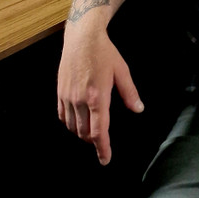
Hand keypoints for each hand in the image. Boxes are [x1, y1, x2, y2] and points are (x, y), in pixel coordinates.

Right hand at [57, 26, 143, 164]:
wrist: (81, 38)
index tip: (105, 160)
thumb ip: (130, 92)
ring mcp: (67, 97)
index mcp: (97, 97)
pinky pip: (62, 116)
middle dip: (94, 141)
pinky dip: (70, 123)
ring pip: (72, 127)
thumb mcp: (122, 71)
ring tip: (92, 131)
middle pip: (84, 133)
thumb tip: (138, 109)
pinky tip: (78, 121)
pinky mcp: (59, 92)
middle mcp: (80, 100)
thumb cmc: (104, 53)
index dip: (102, 148)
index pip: (99, 131)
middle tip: (102, 141)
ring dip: (82, 133)